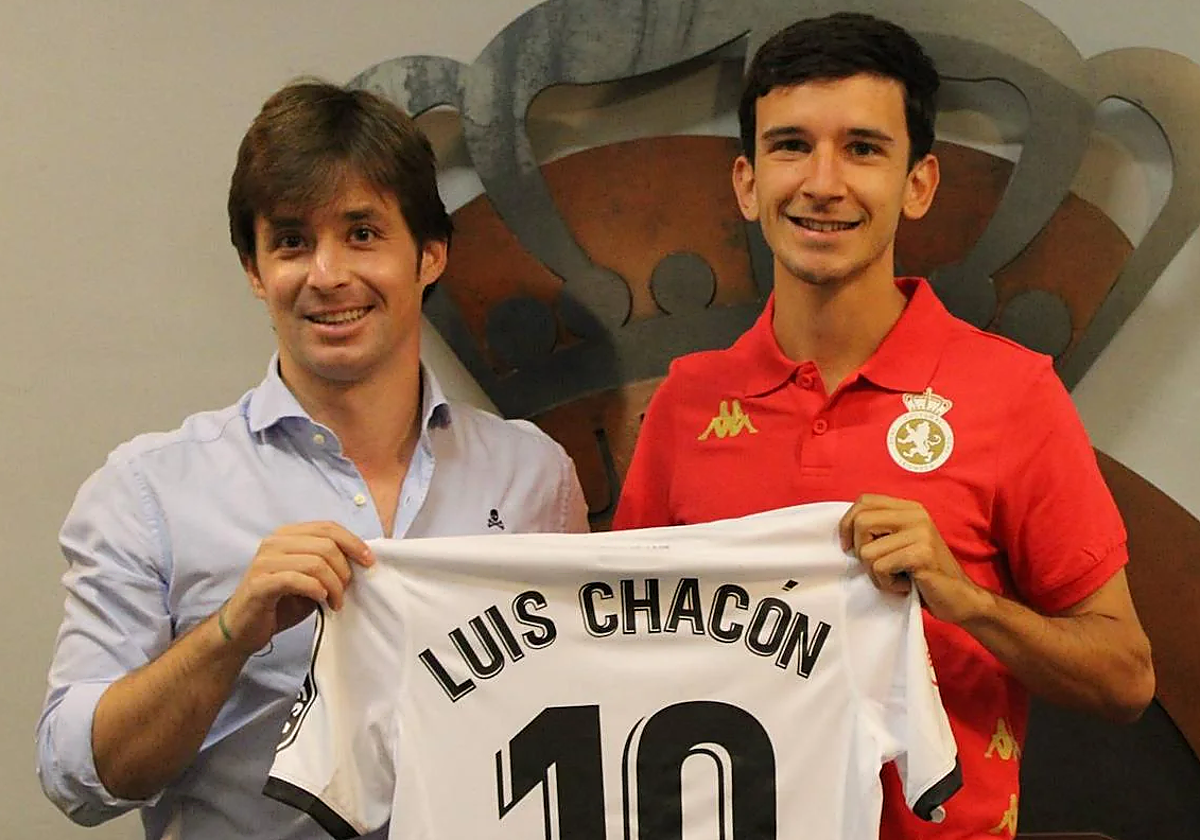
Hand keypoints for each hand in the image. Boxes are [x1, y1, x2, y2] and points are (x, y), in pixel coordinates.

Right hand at [219, 522, 373, 654]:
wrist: (244, 628)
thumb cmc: (281, 602)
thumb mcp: (311, 578)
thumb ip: (329, 564)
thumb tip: (361, 560)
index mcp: (288, 535)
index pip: (328, 527)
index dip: (353, 542)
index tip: (369, 562)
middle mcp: (274, 542)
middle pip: (326, 544)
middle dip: (344, 570)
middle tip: (345, 592)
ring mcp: (264, 561)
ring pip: (315, 562)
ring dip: (334, 585)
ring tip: (335, 602)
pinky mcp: (260, 583)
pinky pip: (297, 579)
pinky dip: (316, 590)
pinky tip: (321, 600)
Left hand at [838, 494, 989, 624]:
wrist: (959, 598)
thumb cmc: (922, 575)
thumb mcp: (899, 544)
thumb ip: (879, 530)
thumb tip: (843, 529)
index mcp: (909, 508)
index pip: (864, 501)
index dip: (847, 524)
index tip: (849, 547)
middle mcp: (916, 515)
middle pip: (861, 522)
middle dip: (860, 551)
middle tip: (880, 567)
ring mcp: (921, 533)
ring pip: (867, 551)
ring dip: (876, 574)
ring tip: (897, 577)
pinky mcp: (922, 554)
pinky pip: (880, 567)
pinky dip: (887, 583)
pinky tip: (905, 585)